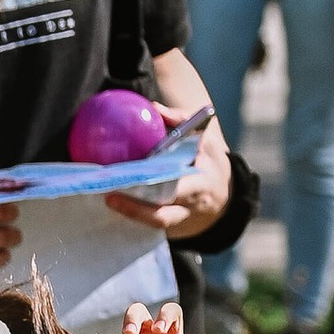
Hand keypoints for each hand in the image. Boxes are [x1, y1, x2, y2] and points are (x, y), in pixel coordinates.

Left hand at [106, 107, 230, 238]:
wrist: (224, 196)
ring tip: (109, 199)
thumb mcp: (205, 139)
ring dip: (132, 213)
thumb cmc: (209, 160)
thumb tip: (153, 107)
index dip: (158, 178)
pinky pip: (150, 225)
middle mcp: (192, 202)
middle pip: (164, 207)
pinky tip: (111, 205)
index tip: (136, 170)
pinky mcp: (171, 226)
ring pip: (156, 220)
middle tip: (110, 192)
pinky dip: (132, 217)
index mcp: (201, 180)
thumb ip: (181, 121)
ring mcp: (182, 217)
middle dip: (137, 204)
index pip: (180, 181)